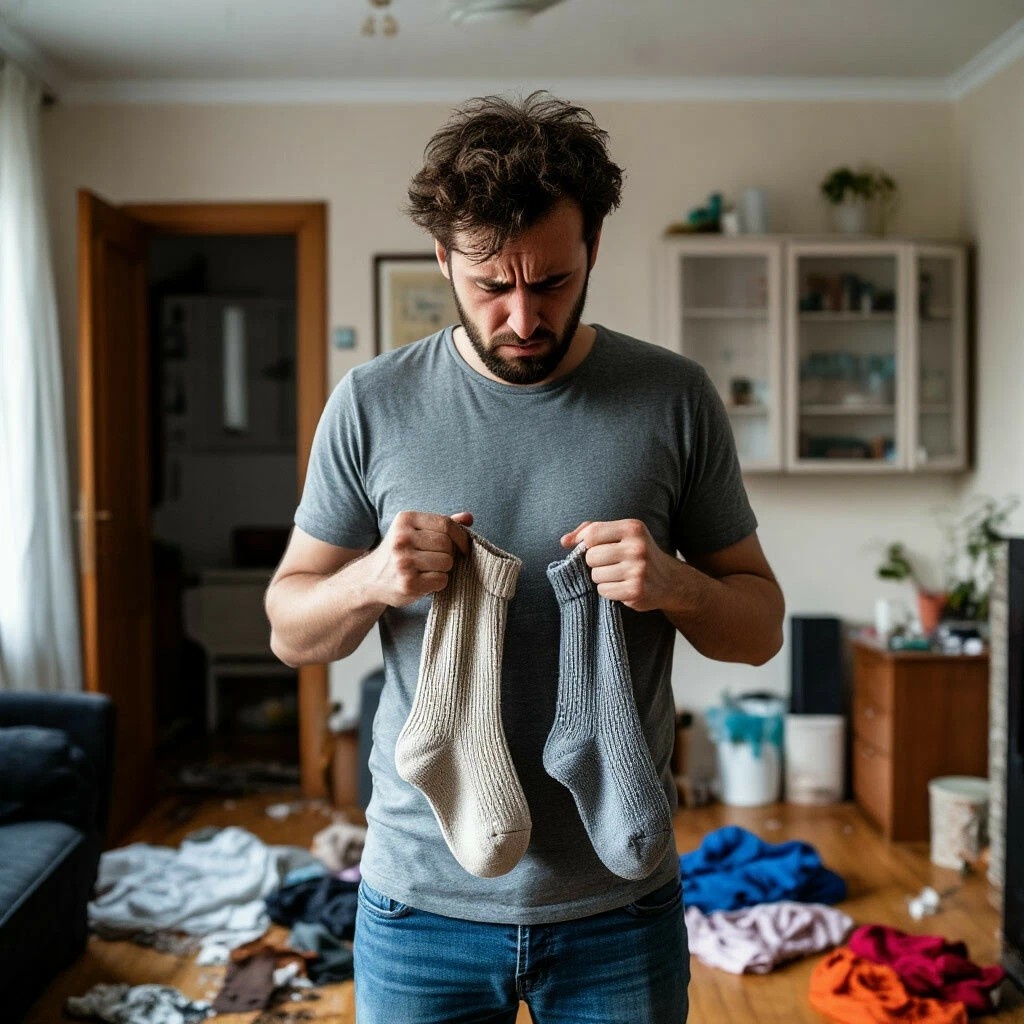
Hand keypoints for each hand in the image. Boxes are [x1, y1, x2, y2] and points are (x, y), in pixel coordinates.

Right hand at [365, 510, 473, 606]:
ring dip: (444, 569)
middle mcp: (402, 538)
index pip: (446, 524)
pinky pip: (441, 580)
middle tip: (438, 560)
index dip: (460, 536)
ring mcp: (403, 561)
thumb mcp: (415, 531)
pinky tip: (425, 581)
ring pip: (446, 562)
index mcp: (405, 519)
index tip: (462, 546)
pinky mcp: (408, 583)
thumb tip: (469, 518)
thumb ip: (441, 524)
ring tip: (429, 570)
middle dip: (450, 554)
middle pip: (447, 544)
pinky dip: (439, 582)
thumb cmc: (399, 552)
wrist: (370, 579)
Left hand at [560, 519, 680, 611]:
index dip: (585, 544)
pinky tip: (622, 586)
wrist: (669, 580)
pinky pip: (604, 591)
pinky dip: (608, 591)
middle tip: (610, 564)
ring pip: (596, 575)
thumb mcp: (620, 533)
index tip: (591, 549)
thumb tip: (564, 541)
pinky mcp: (636, 590)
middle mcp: (637, 547)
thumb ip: (590, 530)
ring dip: (602, 578)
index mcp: (632, 528)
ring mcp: (638, 570)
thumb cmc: (637, 553)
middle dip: (595, 563)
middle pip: (591, 557)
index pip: (592, 534)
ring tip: (618, 575)